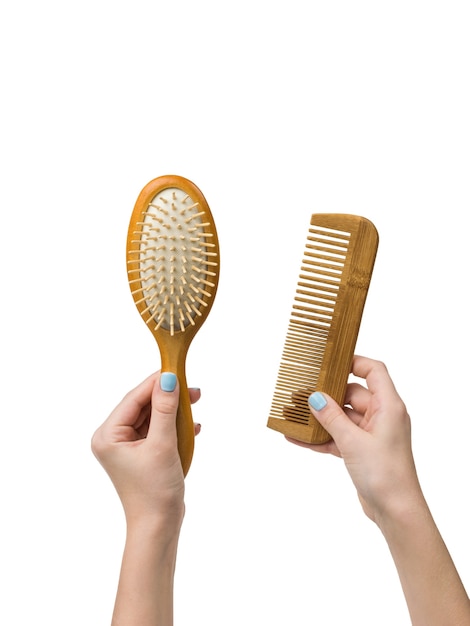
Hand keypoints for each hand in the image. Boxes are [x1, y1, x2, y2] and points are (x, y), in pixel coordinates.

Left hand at [91, 371, 200, 528]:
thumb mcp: (162, 445)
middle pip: (143, 406)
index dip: (156, 383)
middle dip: (168, 398)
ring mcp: (127, 447)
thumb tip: (168, 379)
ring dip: (174, 412)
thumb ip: (165, 409)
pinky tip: (192, 428)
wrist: (159, 528)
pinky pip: (157, 430)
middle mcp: (113, 438)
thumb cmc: (155, 491)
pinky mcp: (141, 454)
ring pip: (153, 417)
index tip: (177, 369)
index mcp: (108, 435)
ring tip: (195, 405)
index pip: (134, 398)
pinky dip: (174, 427)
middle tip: (193, 389)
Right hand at [287, 355, 422, 525]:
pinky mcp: (362, 451)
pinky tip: (297, 438)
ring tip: (295, 414)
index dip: (354, 362)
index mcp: (388, 406)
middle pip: (352, 394)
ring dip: (320, 418)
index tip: (330, 362)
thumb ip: (332, 417)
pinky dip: (321, 437)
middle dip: (327, 394)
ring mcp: (372, 434)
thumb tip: (315, 397)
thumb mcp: (352, 441)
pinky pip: (338, 436)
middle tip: (302, 392)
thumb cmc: (385, 474)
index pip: (374, 371)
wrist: (395, 511)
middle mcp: (382, 416)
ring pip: (342, 417)